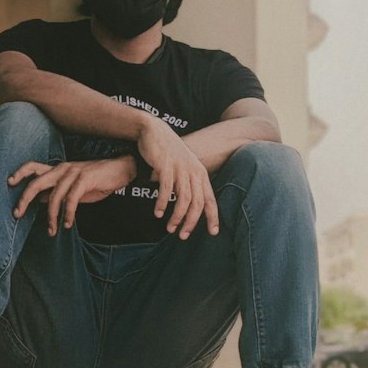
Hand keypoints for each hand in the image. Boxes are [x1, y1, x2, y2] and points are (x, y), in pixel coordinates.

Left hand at [9, 157, 134, 235]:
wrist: (121, 169)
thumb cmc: (96, 180)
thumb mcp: (73, 187)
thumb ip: (57, 192)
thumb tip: (40, 200)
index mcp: (58, 169)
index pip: (32, 167)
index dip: (19, 173)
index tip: (9, 183)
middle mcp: (62, 168)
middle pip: (36, 182)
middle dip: (24, 198)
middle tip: (17, 214)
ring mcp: (73, 173)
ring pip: (54, 196)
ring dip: (51, 216)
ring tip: (51, 231)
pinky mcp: (84, 180)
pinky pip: (71, 200)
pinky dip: (68, 214)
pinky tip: (68, 224)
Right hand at [136, 118, 218, 238]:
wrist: (154, 131)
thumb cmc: (169, 153)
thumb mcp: (184, 168)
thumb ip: (189, 185)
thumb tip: (189, 207)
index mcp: (200, 174)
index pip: (210, 199)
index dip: (213, 217)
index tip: (213, 232)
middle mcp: (193, 171)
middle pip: (197, 203)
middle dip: (191, 222)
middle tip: (183, 236)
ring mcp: (180, 168)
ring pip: (183, 198)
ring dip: (177, 216)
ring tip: (170, 228)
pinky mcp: (166, 165)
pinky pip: (166, 188)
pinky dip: (162, 203)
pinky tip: (158, 213)